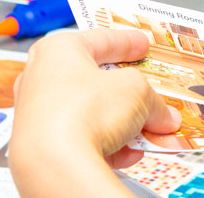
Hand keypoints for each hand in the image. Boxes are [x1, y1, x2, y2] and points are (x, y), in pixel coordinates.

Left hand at [9, 30, 180, 194]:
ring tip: (152, 133)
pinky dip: (108, 146)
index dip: (126, 42)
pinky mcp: (43, 146)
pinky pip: (82, 140)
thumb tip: (163, 115)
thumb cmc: (83, 111)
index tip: (142, 45)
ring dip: (125, 125)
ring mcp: (40, 114)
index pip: (99, 40)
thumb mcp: (137, 92)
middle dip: (131, 94)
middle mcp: (42, 79)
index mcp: (58, 50)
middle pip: (96, 82)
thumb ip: (153, 100)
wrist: (55, 162)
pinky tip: (130, 154)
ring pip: (91, 115)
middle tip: (152, 97)